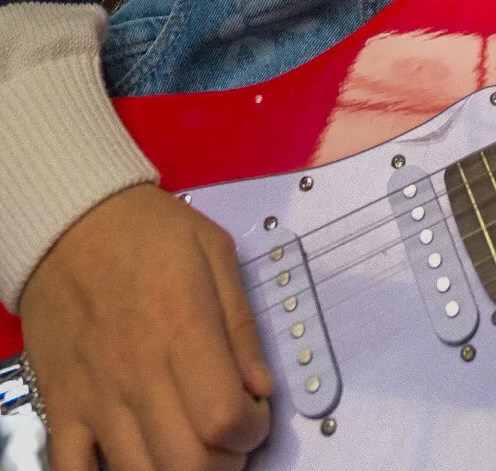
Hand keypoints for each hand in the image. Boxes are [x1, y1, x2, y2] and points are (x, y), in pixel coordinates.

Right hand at [19, 182, 272, 469]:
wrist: (68, 222)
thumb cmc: (147, 230)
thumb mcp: (213, 250)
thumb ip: (241, 322)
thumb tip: (263, 387)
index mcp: (183, 329)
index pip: (224, 417)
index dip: (252, 431)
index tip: (256, 412)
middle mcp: (139, 373)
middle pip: (187, 464)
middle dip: (224, 463)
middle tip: (229, 438)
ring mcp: (95, 398)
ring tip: (190, 446)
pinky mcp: (61, 408)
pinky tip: (136, 458)